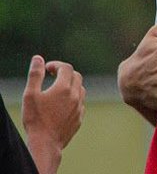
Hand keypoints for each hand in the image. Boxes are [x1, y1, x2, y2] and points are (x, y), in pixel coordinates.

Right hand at [22, 56, 84, 173]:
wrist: (45, 144)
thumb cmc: (35, 119)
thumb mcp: (30, 95)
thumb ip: (35, 75)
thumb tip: (38, 58)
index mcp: (64, 88)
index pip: (66, 67)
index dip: (56, 65)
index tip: (47, 68)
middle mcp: (75, 95)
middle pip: (76, 76)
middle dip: (65, 72)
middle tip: (52, 75)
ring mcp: (79, 107)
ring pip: (81, 89)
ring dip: (71, 85)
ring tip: (57, 88)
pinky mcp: (80, 118)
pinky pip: (80, 103)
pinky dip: (74, 98)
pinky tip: (62, 104)